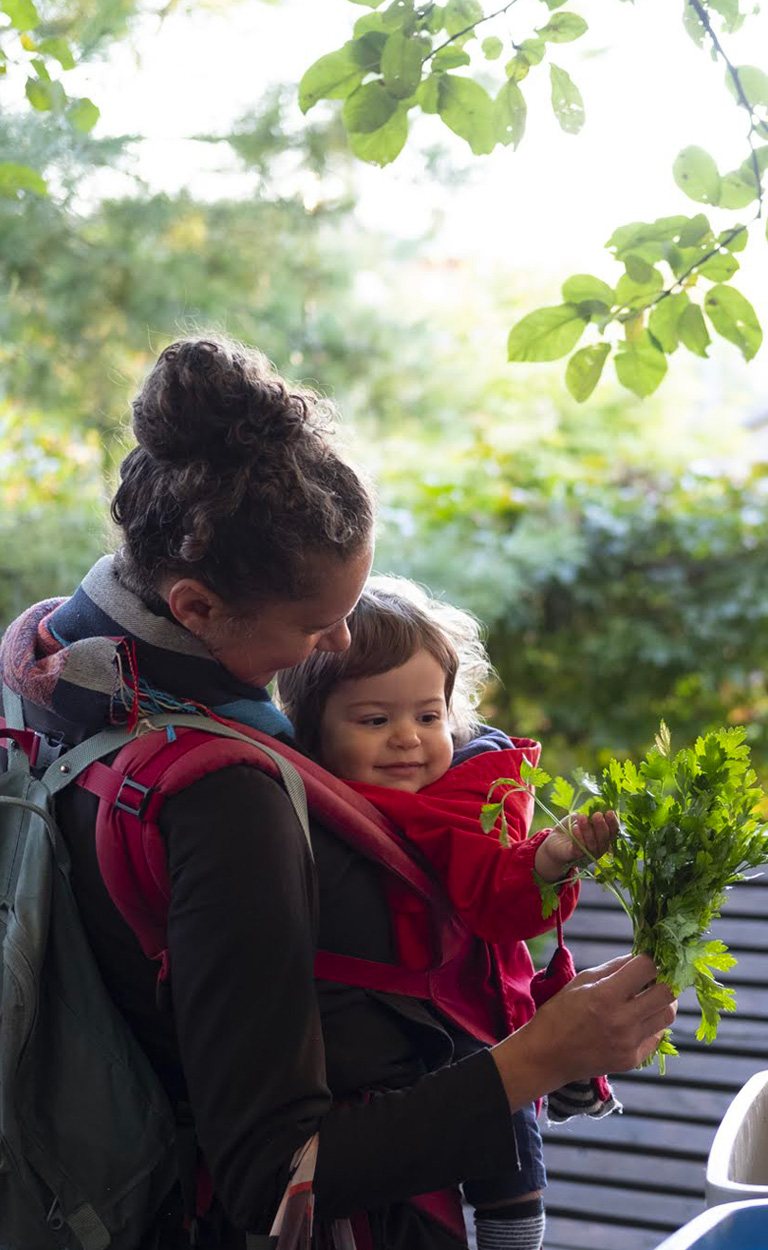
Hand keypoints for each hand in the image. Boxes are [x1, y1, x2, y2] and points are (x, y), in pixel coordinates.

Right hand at [491, 954, 676, 1108]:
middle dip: (666, 980)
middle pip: (668, 993)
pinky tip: (637, 1020)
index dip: (651, 958)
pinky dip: (652, 1024)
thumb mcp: (582, 981)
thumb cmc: (560, 1013)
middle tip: (655, 978)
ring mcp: (629, 1043)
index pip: (647, 967)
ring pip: (667, 1016)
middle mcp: (622, 1020)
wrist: (547, 1056)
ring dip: (663, 1002)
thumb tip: (640, 956)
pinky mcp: (632, 1060)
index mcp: (606, 995)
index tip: (647, 959)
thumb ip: (614, 968)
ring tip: (648, 998)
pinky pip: (656, 1036)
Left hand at [534, 810, 617, 882]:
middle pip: (604, 839)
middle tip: (597, 815)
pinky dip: (578, 838)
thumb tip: (597, 808)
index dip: (613, 822)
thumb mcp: (581, 817)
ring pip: (592, 844)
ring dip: (588, 830)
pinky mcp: (575, 856)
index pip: (612, 831)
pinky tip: (575, 828)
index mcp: (603, 837)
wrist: (554, 840)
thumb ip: (589, 814)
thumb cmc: (571, 827)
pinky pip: (579, 848)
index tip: (610, 812)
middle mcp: (599, 847)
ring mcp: (588, 854)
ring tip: (582, 818)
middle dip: (601, 826)